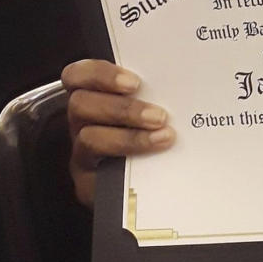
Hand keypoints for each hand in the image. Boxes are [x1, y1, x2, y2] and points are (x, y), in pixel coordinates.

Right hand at [63, 59, 174, 206]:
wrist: (147, 186)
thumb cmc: (152, 130)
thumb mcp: (151, 104)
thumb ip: (155, 92)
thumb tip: (184, 81)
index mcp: (95, 95)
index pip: (78, 75)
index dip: (100, 75)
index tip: (134, 82)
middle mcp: (82, 122)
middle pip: (80, 104)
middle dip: (123, 109)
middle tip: (158, 116)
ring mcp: (83, 152)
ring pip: (89, 139)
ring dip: (128, 137)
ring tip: (163, 137)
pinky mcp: (88, 182)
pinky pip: (97, 175)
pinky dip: (127, 166)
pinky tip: (153, 163)